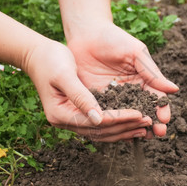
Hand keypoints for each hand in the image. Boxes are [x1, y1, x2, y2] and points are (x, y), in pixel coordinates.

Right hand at [25, 39, 152, 141]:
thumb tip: (99, 119)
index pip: (96, 122)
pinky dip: (117, 123)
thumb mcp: (65, 75)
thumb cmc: (50, 60)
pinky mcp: (78, 112)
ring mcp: (71, 118)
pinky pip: (100, 123)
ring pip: (102, 131)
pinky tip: (132, 122)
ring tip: (145, 127)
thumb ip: (81, 97)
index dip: (120, 119)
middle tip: (149, 123)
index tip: (140, 114)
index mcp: (60, 114)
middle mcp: (65, 120)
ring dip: (123, 129)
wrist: (37, 54)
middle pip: (100, 131)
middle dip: (125, 127)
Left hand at [66, 22, 178, 137]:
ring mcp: (113, 98)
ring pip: (125, 117)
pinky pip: (104, 115)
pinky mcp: (95, 100)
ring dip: (134, 127)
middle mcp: (129, 92)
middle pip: (143, 111)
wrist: (86, 34)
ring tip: (142, 136)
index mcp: (143, 81)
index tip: (164, 119)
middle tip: (158, 133)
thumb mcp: (136, 52)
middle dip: (152, 123)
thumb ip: (152, 72)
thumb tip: (174, 89)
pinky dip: (111, 124)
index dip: (161, 109)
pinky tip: (117, 133)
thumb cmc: (114, 39)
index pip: (156, 98)